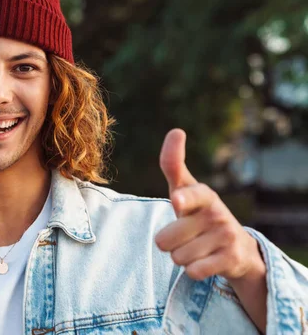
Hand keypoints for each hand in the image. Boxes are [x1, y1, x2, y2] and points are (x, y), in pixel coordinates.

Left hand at [155, 129, 264, 281]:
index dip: (183, 199)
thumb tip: (176, 130)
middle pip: (165, 239)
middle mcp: (216, 212)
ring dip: (181, 256)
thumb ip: (173, 164)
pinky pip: (194, 271)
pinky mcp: (231, 258)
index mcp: (203, 194)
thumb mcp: (185, 188)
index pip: (189, 194)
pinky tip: (206, 261)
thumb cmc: (198, 213)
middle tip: (185, 236)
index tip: (178, 201)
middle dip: (168, 242)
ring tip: (196, 247)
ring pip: (178, 256)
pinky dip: (193, 270)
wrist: (236, 247)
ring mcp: (226, 235)